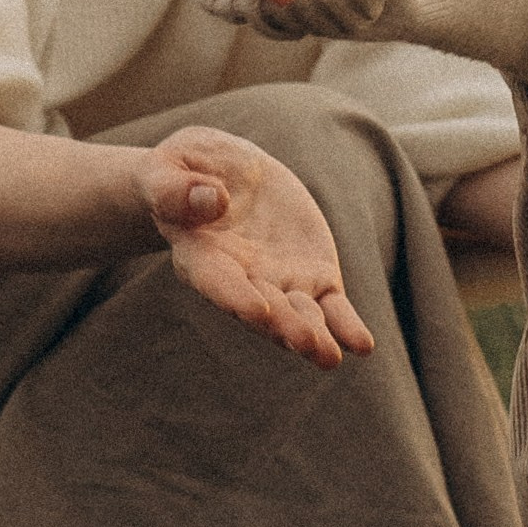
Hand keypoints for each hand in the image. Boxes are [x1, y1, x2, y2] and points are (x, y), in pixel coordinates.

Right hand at [138, 125, 376, 364]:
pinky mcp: (311, 275)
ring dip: (313, 335)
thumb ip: (176, 189)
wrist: (220, 173)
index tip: (256, 310)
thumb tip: (214, 199)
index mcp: (199, 256)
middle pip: (263, 308)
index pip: (217, 281)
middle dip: (284, 326)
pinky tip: (361, 345)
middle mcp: (240, 280)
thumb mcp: (166, 169)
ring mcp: (278, 282)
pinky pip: (331, 305)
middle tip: (307, 342)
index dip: (235, 297)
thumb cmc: (181, 172)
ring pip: (298, 314)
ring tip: (329, 356)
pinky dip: (345, 325)